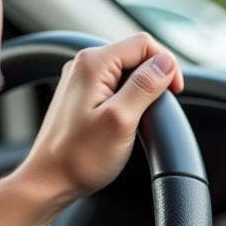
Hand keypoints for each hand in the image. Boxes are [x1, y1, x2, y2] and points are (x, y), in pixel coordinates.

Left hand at [17, 33, 184, 202]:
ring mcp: (81, 81)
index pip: (144, 44)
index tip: (175, 94)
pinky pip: (113, 88)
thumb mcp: (121, 120)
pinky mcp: (82, 98)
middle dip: (154, 79)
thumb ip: (145, 87)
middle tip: (157, 112)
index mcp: (94, 63)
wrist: (50, 181)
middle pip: (134, 56)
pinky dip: (127, 101)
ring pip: (125, 73)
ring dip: (141, 92)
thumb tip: (166, 63)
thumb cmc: (80, 158)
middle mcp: (84, 65)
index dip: (167, 65)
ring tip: (141, 121)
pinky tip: (126, 123)